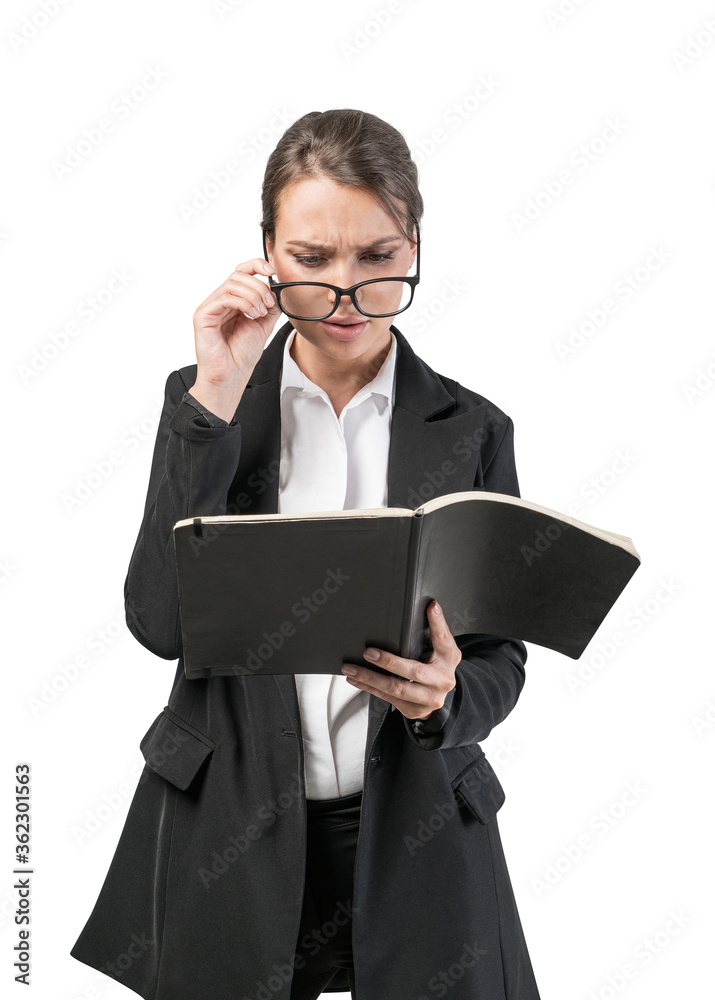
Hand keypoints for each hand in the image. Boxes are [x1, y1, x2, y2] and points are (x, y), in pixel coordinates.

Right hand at [191, 257, 282, 391]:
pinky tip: (252, 316)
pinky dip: (243, 303)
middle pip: (239, 275)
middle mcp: (220, 301)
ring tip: (260, 314)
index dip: (257, 266)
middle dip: (259, 287)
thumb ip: (270, 307)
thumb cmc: (241, 357)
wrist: (230, 378)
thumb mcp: (263, 325)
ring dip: (254, 295)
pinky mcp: (203, 315)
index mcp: (233, 302)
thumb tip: (278, 290)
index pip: (243, 273)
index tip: (272, 272)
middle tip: (269, 304)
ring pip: (233, 283)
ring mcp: (210, 307)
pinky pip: (225, 297)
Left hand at [341, 600, 459, 720]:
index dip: (438, 623)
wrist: (439, 698)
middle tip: (368, 652)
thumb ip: (434, 633)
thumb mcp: (441, 650)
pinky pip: (387, 697)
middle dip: (389, 662)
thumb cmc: (436, 667)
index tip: (431, 607)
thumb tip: (428, 606)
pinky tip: (356, 679)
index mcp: (449, 659)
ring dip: (370, 677)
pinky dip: (369, 687)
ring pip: (396, 688)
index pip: (444, 639)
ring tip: (351, 668)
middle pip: (415, 671)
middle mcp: (442, 680)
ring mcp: (428, 698)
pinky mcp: (413, 709)